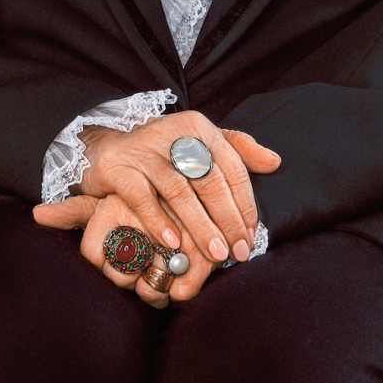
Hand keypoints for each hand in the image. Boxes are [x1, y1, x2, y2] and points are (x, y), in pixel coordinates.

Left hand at [33, 190, 216, 309]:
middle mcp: (143, 218)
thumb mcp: (110, 199)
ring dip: (152, 289)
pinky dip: (180, 292)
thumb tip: (36, 214)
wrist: (203, 184)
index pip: (92, 255)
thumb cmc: (144, 201)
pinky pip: (181, 292)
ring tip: (158, 270)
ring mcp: (176, 235)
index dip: (103, 266)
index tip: (116, 257)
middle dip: (128, 279)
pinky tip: (179, 278)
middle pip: (119, 277)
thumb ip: (74, 210)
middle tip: (141, 263)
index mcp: (115, 204)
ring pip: (148, 289)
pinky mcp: (205, 249)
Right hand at [72, 109, 279, 269]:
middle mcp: (173, 134)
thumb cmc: (163, 153)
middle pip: (209, 180)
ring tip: (215, 255)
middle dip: (228, 220)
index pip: (230, 167)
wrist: (107, 149)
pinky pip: (143, 197)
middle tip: (238, 251)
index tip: (251, 235)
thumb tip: (275, 162)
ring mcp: (145, 151)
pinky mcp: (120, 168)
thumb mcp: (200, 143)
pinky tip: (172, 243)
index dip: (244, 203)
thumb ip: (238, 150)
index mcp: (199, 127)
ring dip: (201, 227)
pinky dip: (159, 222)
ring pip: (180, 191)